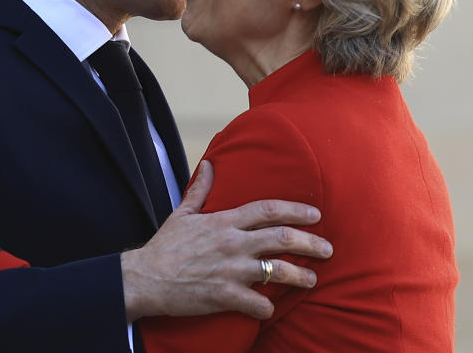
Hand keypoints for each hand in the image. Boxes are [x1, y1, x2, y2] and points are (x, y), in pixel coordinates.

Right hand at [121, 160, 331, 321]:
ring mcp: (230, 270)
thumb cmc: (164, 247)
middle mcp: (232, 243)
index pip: (268, 209)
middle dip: (310, 243)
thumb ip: (200, 189)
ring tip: (312, 279)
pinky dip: (268, 307)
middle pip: (282, 238)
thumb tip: (209, 164)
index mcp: (224, 221)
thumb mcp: (182, 213)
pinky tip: (271, 309)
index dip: (296, 210)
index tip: (316, 215)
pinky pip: (257, 303)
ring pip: (277, 271)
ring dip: (300, 275)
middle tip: (328, 249)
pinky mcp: (224, 296)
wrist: (143, 278)